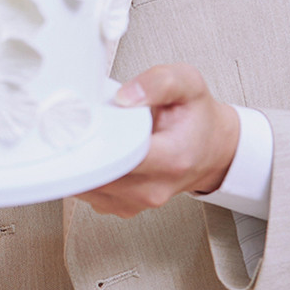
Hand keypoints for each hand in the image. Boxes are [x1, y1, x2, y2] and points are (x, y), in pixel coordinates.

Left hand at [77, 63, 239, 217]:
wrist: (211, 148)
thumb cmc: (196, 117)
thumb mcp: (188, 84)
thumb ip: (158, 83)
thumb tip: (124, 97)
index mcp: (172, 159)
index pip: (123, 157)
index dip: (98, 140)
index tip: (83, 124)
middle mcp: (154, 187)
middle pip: (99, 176)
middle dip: (83, 150)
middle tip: (77, 125)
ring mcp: (138, 202)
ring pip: (89, 188)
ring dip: (81, 163)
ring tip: (92, 137)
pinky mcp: (124, 207)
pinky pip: (90, 194)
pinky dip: (86, 174)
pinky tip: (96, 154)